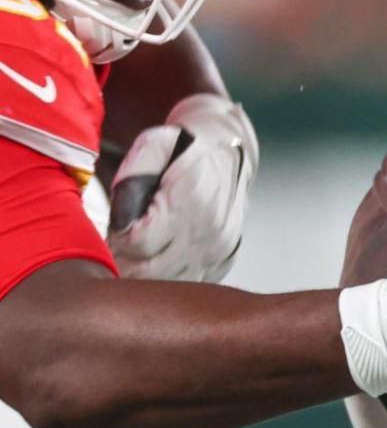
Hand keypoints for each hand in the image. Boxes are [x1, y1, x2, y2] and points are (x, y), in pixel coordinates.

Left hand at [107, 94, 258, 282]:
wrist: (230, 150)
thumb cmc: (185, 147)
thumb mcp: (154, 144)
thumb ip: (132, 176)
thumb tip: (121, 219)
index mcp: (191, 200)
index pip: (139, 243)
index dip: (116, 240)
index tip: (115, 229)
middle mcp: (210, 230)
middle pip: (150, 272)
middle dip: (125, 262)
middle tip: (118, 243)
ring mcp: (219, 249)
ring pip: (168, 283)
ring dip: (145, 274)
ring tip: (137, 251)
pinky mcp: (224, 260)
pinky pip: (186, 282)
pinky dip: (168, 277)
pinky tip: (161, 257)